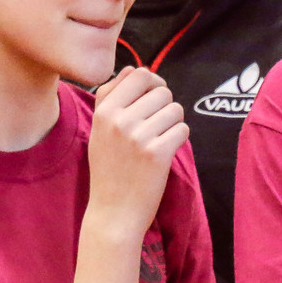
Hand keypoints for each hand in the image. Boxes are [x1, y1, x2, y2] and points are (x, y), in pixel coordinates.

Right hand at [85, 68, 186, 234]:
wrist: (113, 213)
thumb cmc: (109, 170)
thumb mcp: (99, 131)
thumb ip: (111, 98)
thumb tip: (132, 69)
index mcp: (104, 112)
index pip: (139, 74)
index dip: (153, 83)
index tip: (153, 98)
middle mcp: (119, 120)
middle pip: (162, 91)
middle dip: (165, 106)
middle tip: (157, 126)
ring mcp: (138, 137)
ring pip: (175, 109)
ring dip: (173, 123)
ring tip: (160, 139)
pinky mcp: (158, 153)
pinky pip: (183, 129)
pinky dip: (179, 138)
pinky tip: (166, 151)